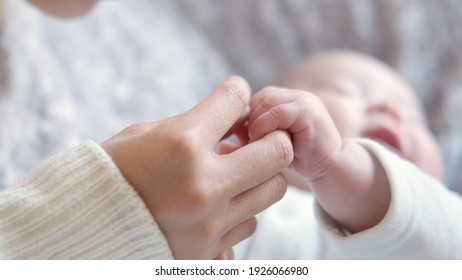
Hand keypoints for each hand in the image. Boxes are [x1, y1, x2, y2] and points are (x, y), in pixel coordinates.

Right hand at [101, 77, 293, 258]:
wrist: (81, 230)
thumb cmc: (109, 175)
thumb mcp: (143, 135)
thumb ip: (192, 125)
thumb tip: (233, 121)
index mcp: (180, 146)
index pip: (233, 102)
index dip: (237, 92)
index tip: (235, 96)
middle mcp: (202, 186)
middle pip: (278, 153)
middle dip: (271, 139)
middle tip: (255, 139)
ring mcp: (209, 225)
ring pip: (272, 191)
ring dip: (258, 178)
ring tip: (234, 175)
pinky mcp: (207, 253)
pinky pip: (249, 224)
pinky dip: (241, 210)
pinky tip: (219, 204)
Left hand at [248, 87, 389, 232]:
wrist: (326, 166)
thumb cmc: (293, 158)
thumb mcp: (261, 149)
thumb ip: (242, 143)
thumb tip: (219, 147)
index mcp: (272, 98)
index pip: (242, 101)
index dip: (237, 122)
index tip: (240, 141)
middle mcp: (285, 94)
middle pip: (250, 102)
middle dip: (247, 126)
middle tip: (254, 146)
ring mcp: (298, 98)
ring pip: (261, 106)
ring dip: (257, 129)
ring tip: (265, 146)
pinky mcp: (307, 109)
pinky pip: (276, 113)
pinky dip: (268, 129)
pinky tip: (276, 144)